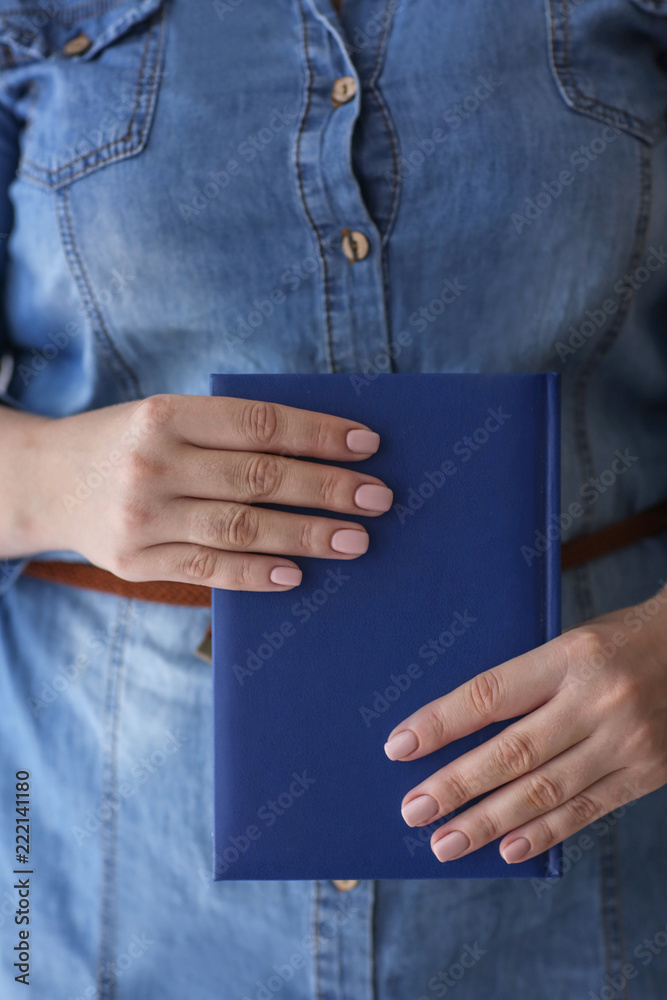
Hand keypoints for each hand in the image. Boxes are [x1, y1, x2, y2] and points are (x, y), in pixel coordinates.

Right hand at [5, 394, 392, 589]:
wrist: (46, 481)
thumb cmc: (128, 443)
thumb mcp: (167, 418)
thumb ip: (228, 432)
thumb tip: (319, 453)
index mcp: (165, 415)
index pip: (259, 424)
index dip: (318, 434)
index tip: (368, 444)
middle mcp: (153, 464)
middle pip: (259, 478)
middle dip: (326, 489)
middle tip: (379, 498)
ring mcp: (142, 517)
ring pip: (240, 529)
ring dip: (306, 535)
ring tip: (356, 540)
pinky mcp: (135, 562)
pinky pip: (207, 571)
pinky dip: (255, 574)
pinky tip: (296, 574)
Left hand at [383, 588, 666, 863]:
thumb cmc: (622, 641)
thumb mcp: (572, 642)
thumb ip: (528, 681)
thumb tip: (462, 726)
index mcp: (571, 655)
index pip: (491, 693)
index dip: (441, 723)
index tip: (399, 746)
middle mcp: (598, 700)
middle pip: (512, 752)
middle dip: (455, 785)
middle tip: (412, 810)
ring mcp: (626, 741)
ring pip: (544, 791)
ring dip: (489, 822)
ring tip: (446, 842)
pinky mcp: (648, 772)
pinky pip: (588, 810)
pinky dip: (545, 833)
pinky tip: (508, 850)